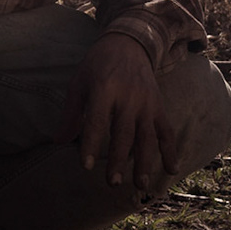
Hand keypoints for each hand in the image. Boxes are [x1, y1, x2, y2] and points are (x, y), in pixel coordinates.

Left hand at [66, 33, 175, 188]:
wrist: (129, 43)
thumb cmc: (97, 65)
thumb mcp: (79, 82)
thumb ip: (71, 113)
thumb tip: (58, 142)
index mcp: (104, 89)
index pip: (97, 121)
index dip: (92, 144)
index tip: (87, 167)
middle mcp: (128, 97)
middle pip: (124, 133)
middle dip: (119, 160)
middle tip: (112, 183)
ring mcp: (147, 103)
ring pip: (147, 136)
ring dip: (145, 162)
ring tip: (141, 186)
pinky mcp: (159, 106)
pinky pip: (166, 131)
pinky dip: (170, 150)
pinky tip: (171, 170)